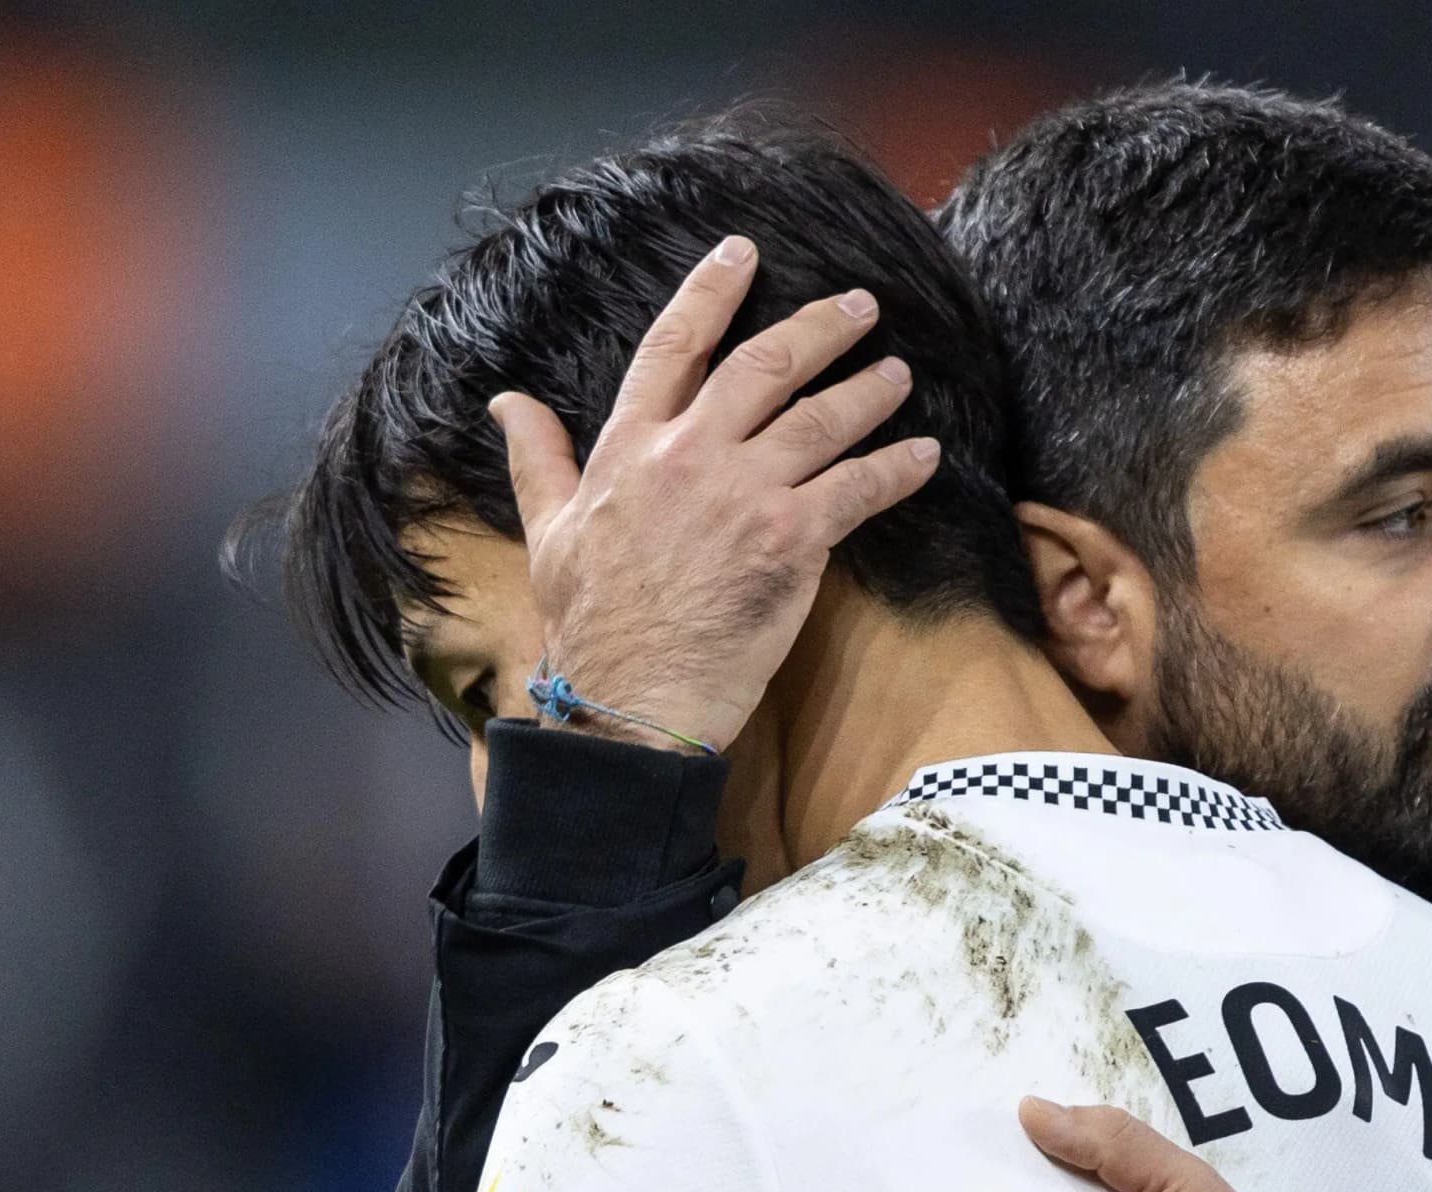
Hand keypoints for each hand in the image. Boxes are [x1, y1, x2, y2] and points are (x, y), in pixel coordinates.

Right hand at [485, 235, 940, 754]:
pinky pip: (857, 488)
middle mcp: (690, 455)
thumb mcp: (549, 531)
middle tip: (860, 308)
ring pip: (820, 418)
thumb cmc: (590, 625)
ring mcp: (744, 494)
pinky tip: (925, 456)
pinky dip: (897, 468)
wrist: (630, 697)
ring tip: (898, 374)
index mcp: (630, 447)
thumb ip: (539, 458)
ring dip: (867, 391)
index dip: (712, 292)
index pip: (675, 346)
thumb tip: (506, 403)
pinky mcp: (790, 540)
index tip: (743, 253)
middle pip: (764, 365)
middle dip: (819, 328)